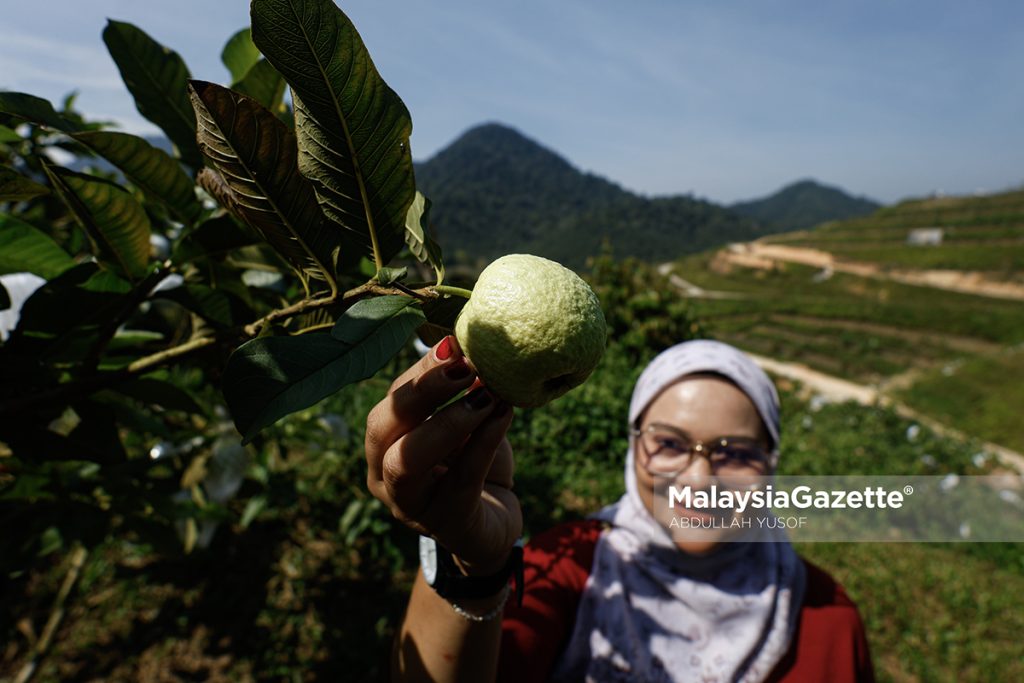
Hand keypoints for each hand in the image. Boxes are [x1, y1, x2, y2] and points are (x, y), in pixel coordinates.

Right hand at [365, 336, 520, 574]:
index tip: (454, 340)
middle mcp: (383, 473)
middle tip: (462, 364)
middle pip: (383, 427)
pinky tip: (505, 414)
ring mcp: (410, 503)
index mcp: (384, 442)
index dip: (420, 368)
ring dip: (446, 421)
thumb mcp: (463, 422)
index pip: (392, 398)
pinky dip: (484, 442)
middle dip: (420, 390)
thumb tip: (472, 334)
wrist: (492, 525)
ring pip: (407, 460)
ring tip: (485, 393)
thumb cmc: (474, 463)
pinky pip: (461, 479)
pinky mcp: (446, 523)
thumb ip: (460, 388)